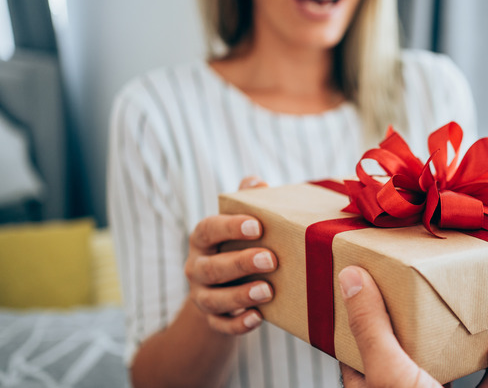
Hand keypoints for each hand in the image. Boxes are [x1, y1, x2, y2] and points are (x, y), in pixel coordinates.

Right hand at [184, 176, 276, 334]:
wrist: (223, 286)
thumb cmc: (237, 244)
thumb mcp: (240, 222)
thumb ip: (247, 200)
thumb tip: (257, 182)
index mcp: (202, 239)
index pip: (208, 229)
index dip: (230, 227)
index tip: (257, 225)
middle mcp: (197, 267)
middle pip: (212, 267)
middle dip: (241, 263)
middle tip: (271, 259)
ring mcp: (202, 295)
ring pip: (213, 299)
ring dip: (240, 295)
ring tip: (267, 291)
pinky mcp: (213, 319)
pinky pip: (221, 326)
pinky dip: (238, 324)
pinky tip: (258, 318)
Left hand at [337, 266, 487, 387]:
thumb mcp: (392, 370)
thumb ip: (372, 327)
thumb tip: (351, 278)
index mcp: (375, 385)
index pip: (356, 343)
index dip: (360, 308)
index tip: (369, 274)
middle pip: (407, 348)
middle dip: (417, 317)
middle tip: (425, 280)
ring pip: (449, 364)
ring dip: (461, 338)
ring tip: (468, 303)